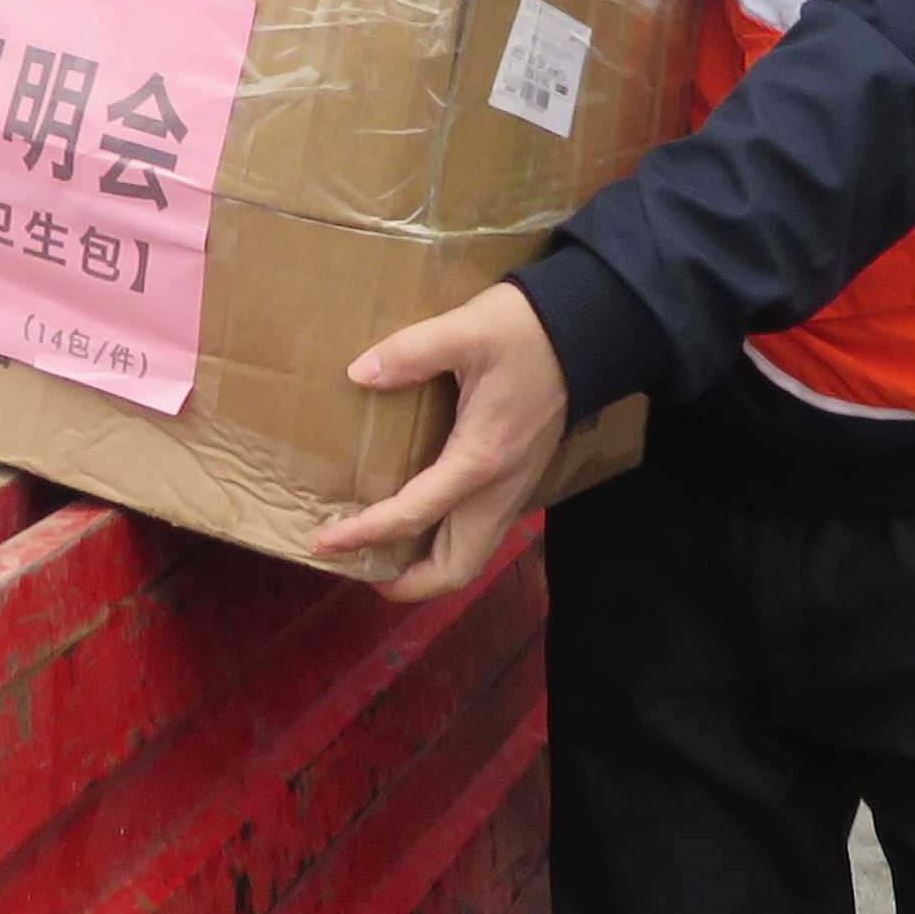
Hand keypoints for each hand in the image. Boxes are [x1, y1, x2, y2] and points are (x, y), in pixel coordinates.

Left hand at [312, 282, 566, 600]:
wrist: (590, 333)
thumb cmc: (529, 332)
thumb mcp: (467, 330)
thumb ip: (410, 352)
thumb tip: (359, 373)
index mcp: (480, 459)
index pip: (414, 514)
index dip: (366, 534)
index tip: (325, 543)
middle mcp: (499, 489)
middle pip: (455, 568)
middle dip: (407, 583)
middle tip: (359, 567)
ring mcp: (514, 488)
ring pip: (472, 556)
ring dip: (429, 569)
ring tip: (385, 554)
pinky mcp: (520, 478)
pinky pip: (481, 533)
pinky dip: (447, 544)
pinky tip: (422, 520)